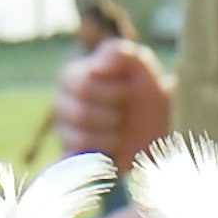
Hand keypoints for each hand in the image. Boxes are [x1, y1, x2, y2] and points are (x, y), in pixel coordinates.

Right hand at [54, 37, 171, 168]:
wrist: (156, 127)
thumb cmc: (144, 90)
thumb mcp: (140, 65)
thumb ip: (120, 54)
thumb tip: (98, 66)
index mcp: (72, 75)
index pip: (83, 85)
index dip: (112, 92)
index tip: (128, 91)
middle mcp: (61, 102)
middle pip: (80, 114)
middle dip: (113, 117)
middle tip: (124, 115)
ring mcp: (64, 131)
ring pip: (80, 140)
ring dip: (111, 138)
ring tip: (121, 133)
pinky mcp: (72, 157)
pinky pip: (81, 163)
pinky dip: (102, 158)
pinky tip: (113, 150)